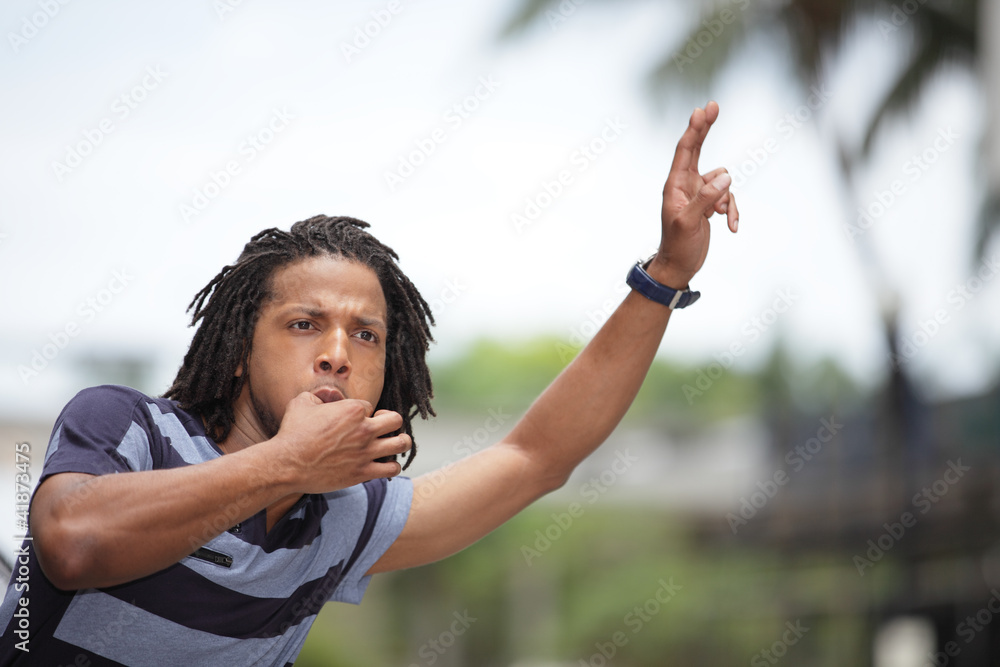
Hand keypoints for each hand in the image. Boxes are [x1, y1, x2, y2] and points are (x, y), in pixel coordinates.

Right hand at [272, 392, 410, 492]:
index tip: (353, 422)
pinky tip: (383, 464)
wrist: (287, 463)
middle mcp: (364, 429)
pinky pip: (392, 468)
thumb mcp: (302, 402)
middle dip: (390, 422)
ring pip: (402, 443)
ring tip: (392, 444)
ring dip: (400, 442)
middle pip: (396, 420)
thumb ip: (319, 395)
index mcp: (354, 409)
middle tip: (380, 428)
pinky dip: (392, 466)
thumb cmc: (292, 432)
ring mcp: (366, 452)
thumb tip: (327, 396)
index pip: (371, 407)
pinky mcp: (363, 472)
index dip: (363, 413)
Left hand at [651, 100, 737, 287]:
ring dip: (727, 198)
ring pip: (723, 181)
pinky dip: (731, 210)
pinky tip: (731, 227)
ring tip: (719, 217)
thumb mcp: (690, 223)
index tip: (702, 110)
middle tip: (713, 105)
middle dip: (706, 130)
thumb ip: (706, 198)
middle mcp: (685, 185)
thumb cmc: (678, 246)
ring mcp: (698, 194)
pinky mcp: (708, 204)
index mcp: (675, 186)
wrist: (679, 266)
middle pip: (698, 150)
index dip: (695, 129)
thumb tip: (725, 176)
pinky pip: (727, 197)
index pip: (685, 151)